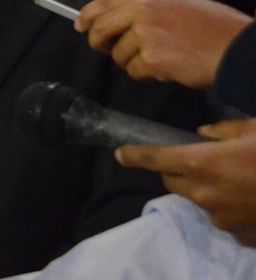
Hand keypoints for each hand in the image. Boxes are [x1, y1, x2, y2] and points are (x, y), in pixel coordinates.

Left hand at [76, 0, 250, 88]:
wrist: (241, 50)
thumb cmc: (216, 30)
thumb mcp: (178, 3)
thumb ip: (146, 7)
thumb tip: (110, 21)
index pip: (103, 1)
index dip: (88, 16)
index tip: (80, 26)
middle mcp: (146, 7)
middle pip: (99, 28)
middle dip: (99, 43)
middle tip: (107, 51)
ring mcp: (147, 31)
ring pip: (117, 54)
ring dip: (133, 62)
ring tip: (161, 59)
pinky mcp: (153, 57)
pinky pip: (134, 72)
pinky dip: (147, 76)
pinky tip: (168, 69)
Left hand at [116, 119, 255, 245]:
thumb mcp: (253, 130)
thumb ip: (223, 131)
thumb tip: (204, 133)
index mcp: (201, 163)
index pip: (154, 159)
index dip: (134, 156)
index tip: (120, 154)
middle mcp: (203, 193)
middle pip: (172, 181)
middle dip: (176, 170)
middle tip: (197, 159)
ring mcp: (220, 217)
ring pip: (197, 199)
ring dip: (203, 188)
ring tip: (233, 177)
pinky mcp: (238, 234)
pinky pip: (220, 216)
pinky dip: (226, 205)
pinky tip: (247, 196)